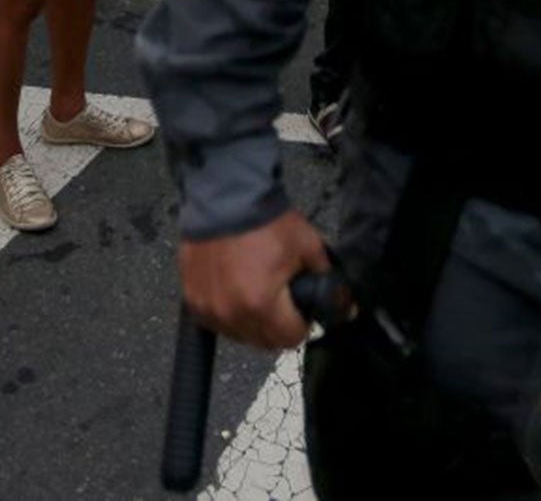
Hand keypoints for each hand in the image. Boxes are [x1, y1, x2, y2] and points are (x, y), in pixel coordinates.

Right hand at [179, 211, 329, 349]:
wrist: (225, 197)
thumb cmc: (266, 222)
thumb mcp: (308, 246)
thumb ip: (329, 279)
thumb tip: (349, 306)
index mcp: (261, 305)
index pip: (290, 340)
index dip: (301, 325)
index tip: (301, 309)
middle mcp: (230, 314)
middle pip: (264, 342)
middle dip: (278, 326)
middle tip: (281, 300)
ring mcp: (208, 308)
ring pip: (238, 335)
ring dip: (251, 323)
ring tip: (257, 292)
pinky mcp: (192, 299)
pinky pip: (215, 321)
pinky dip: (227, 313)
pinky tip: (234, 291)